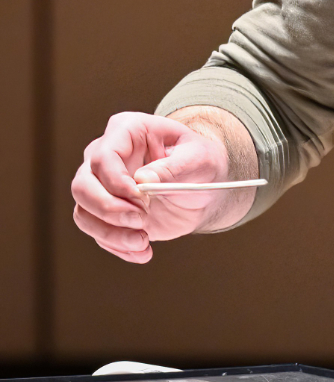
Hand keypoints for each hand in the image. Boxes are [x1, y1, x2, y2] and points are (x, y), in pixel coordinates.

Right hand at [71, 112, 230, 263]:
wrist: (202, 185)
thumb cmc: (200, 161)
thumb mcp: (199, 158)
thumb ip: (173, 166)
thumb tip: (142, 179)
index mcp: (127, 130)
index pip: (104, 156)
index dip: (116, 181)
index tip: (140, 198)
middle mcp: (104, 155)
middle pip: (83, 185)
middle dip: (108, 209)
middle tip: (141, 220)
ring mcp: (100, 184)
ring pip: (83, 212)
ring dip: (111, 233)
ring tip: (143, 241)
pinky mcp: (104, 211)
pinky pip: (96, 232)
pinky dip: (117, 246)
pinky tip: (142, 250)